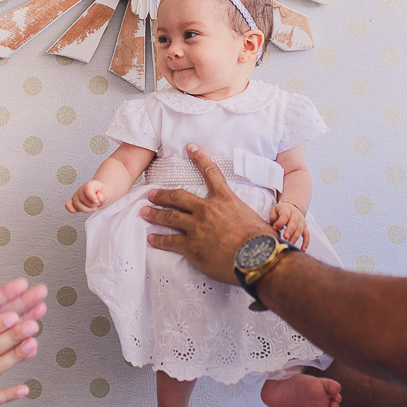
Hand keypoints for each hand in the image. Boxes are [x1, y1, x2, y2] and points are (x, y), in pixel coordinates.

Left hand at [0, 273, 46, 354]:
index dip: (3, 293)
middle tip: (41, 292)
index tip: (21, 284)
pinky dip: (16, 351)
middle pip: (0, 312)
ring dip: (23, 322)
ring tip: (42, 313)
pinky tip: (30, 347)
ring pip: (4, 332)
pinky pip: (0, 356)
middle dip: (22, 302)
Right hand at [66, 180, 107, 213]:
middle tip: (97, 203)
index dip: (92, 197)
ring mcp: (76, 196)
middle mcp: (81, 190)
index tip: (97, 201)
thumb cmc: (102, 193)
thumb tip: (99, 197)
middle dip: (91, 205)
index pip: (87, 189)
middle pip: (82, 200)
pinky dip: (73, 209)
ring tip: (93, 207)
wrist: (100, 194)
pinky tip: (83, 208)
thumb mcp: (107, 192)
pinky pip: (68, 206)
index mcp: (89, 185)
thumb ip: (104, 194)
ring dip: (87, 209)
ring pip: (76, 205)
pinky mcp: (73, 202)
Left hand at [142, 144, 272, 282]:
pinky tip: (151, 239)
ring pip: (170, 217)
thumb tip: (247, 222)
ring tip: (144, 212)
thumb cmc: (262, 241)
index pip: (211, 174)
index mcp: (225, 200)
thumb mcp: (254, 219)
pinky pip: (170, 241)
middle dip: (163, 195)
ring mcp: (197, 227)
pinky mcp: (191, 247)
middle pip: (179, 197)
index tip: (190, 148)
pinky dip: (159, 240)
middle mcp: (208, 210)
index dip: (200, 159)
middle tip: (151, 194)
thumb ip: (243, 217)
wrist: (257, 258)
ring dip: (155, 214)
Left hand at [271, 202, 309, 250]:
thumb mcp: (274, 211)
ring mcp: (301, 221)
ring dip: (295, 237)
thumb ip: (274, 219)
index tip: (274, 227)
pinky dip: (306, 242)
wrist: (291, 207)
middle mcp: (295, 215)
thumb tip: (275, 228)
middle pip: (294, 222)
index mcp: (287, 210)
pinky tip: (302, 249)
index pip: (285, 215)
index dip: (280, 222)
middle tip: (285, 237)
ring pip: (300, 229)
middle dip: (290, 230)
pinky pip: (307, 235)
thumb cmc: (280, 212)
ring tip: (289, 244)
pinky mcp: (305, 227)